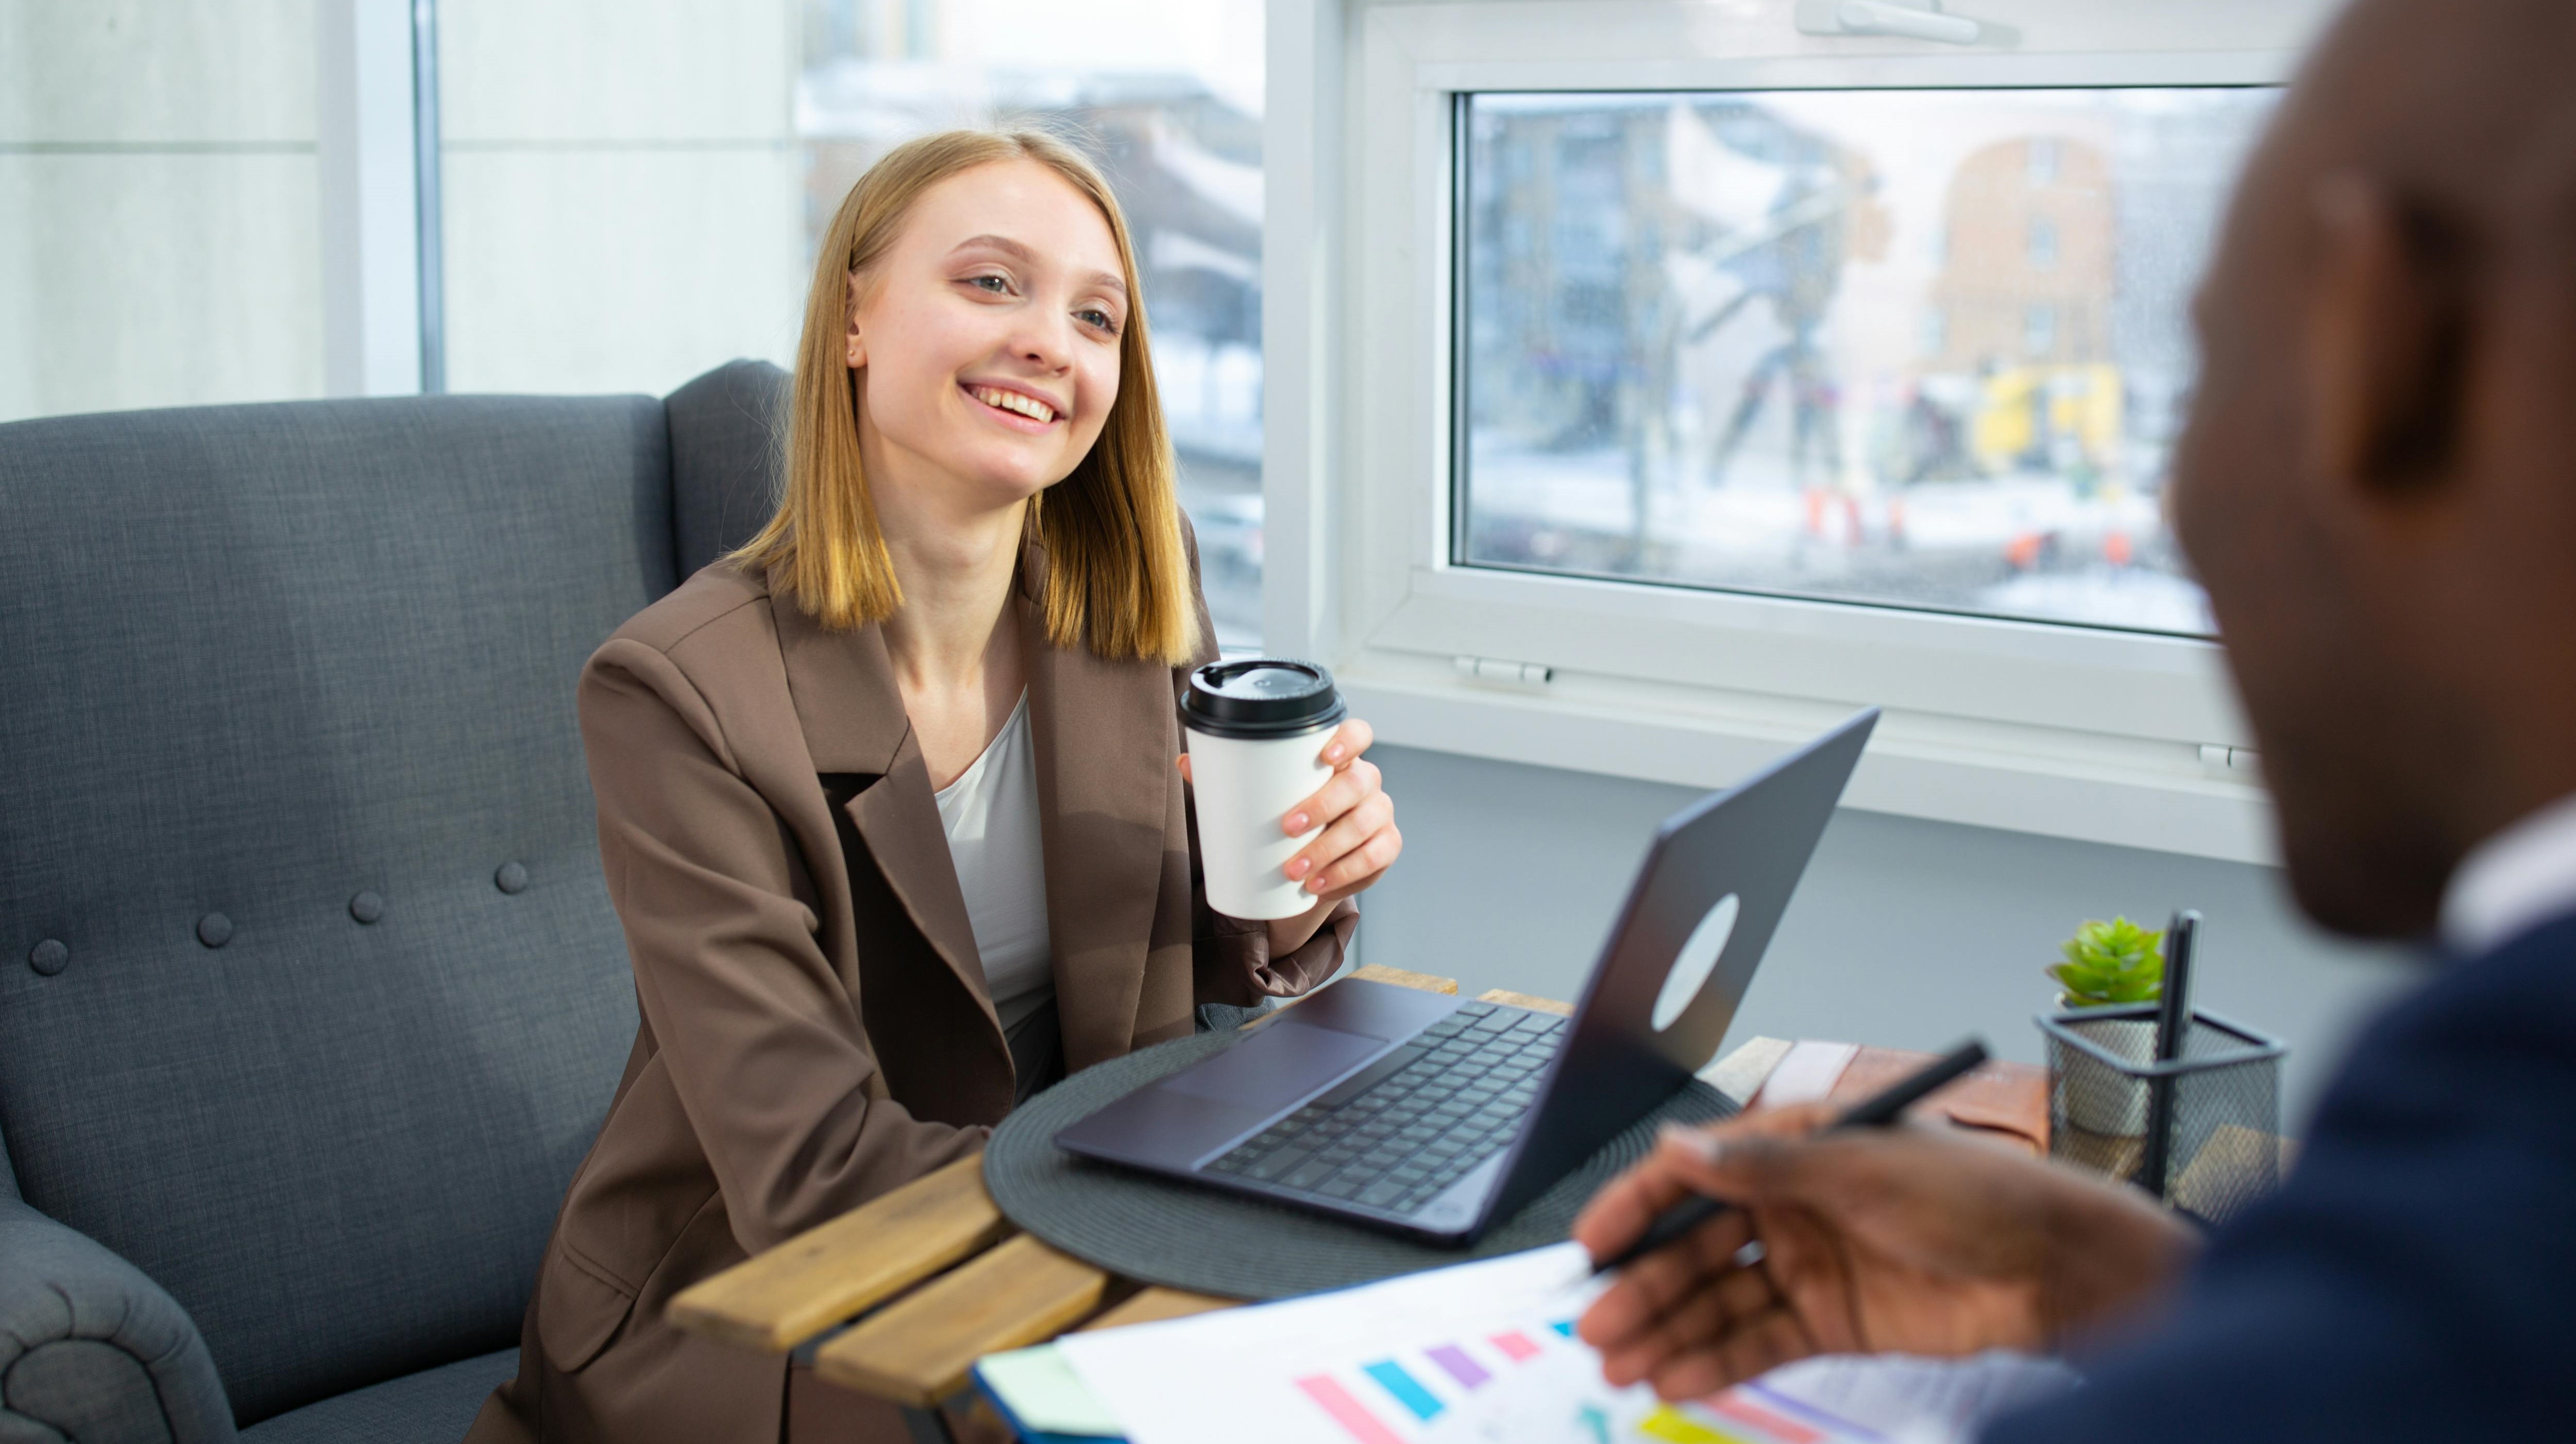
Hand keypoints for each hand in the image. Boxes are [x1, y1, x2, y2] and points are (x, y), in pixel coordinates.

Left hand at [1179, 717, 1400, 950]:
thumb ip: (1228, 778)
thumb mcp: (1261, 798)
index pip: (1359, 733)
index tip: (1325, 756)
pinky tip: (1319, 884)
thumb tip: (1186, 763)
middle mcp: (1365, 781)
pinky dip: (1346, 873)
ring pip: (1365, 823)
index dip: (1349, 739)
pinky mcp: (1386, 847)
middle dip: (1324, 805)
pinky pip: (1375, 857)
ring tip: (1295, 870)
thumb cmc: (1285, 818)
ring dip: (1329, 848)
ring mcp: (1379, 813)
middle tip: (1287, 828)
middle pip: (1359, 782)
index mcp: (1339, 758)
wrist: (1307, 867)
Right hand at [1573, 1104, 2197, 1401]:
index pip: (1695, 1175)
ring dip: (1668, 1330)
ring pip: (1718, 1301)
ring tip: (1621, 1363)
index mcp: (1793, 1147)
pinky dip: (1715, 1361)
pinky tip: (1676, 1377)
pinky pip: (1757, 1342)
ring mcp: (1807, 1266)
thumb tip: (1682, 1145)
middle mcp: (1790, 1206)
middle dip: (1644, 1287)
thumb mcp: (1863, 1166)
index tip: (1592, 1245)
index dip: (1638, 1207)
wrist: (2053, 1269)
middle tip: (1595, 1324)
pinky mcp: (1829, 1322)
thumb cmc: (1974, 1194)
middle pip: (1696, 1248)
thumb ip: (1764, 1164)